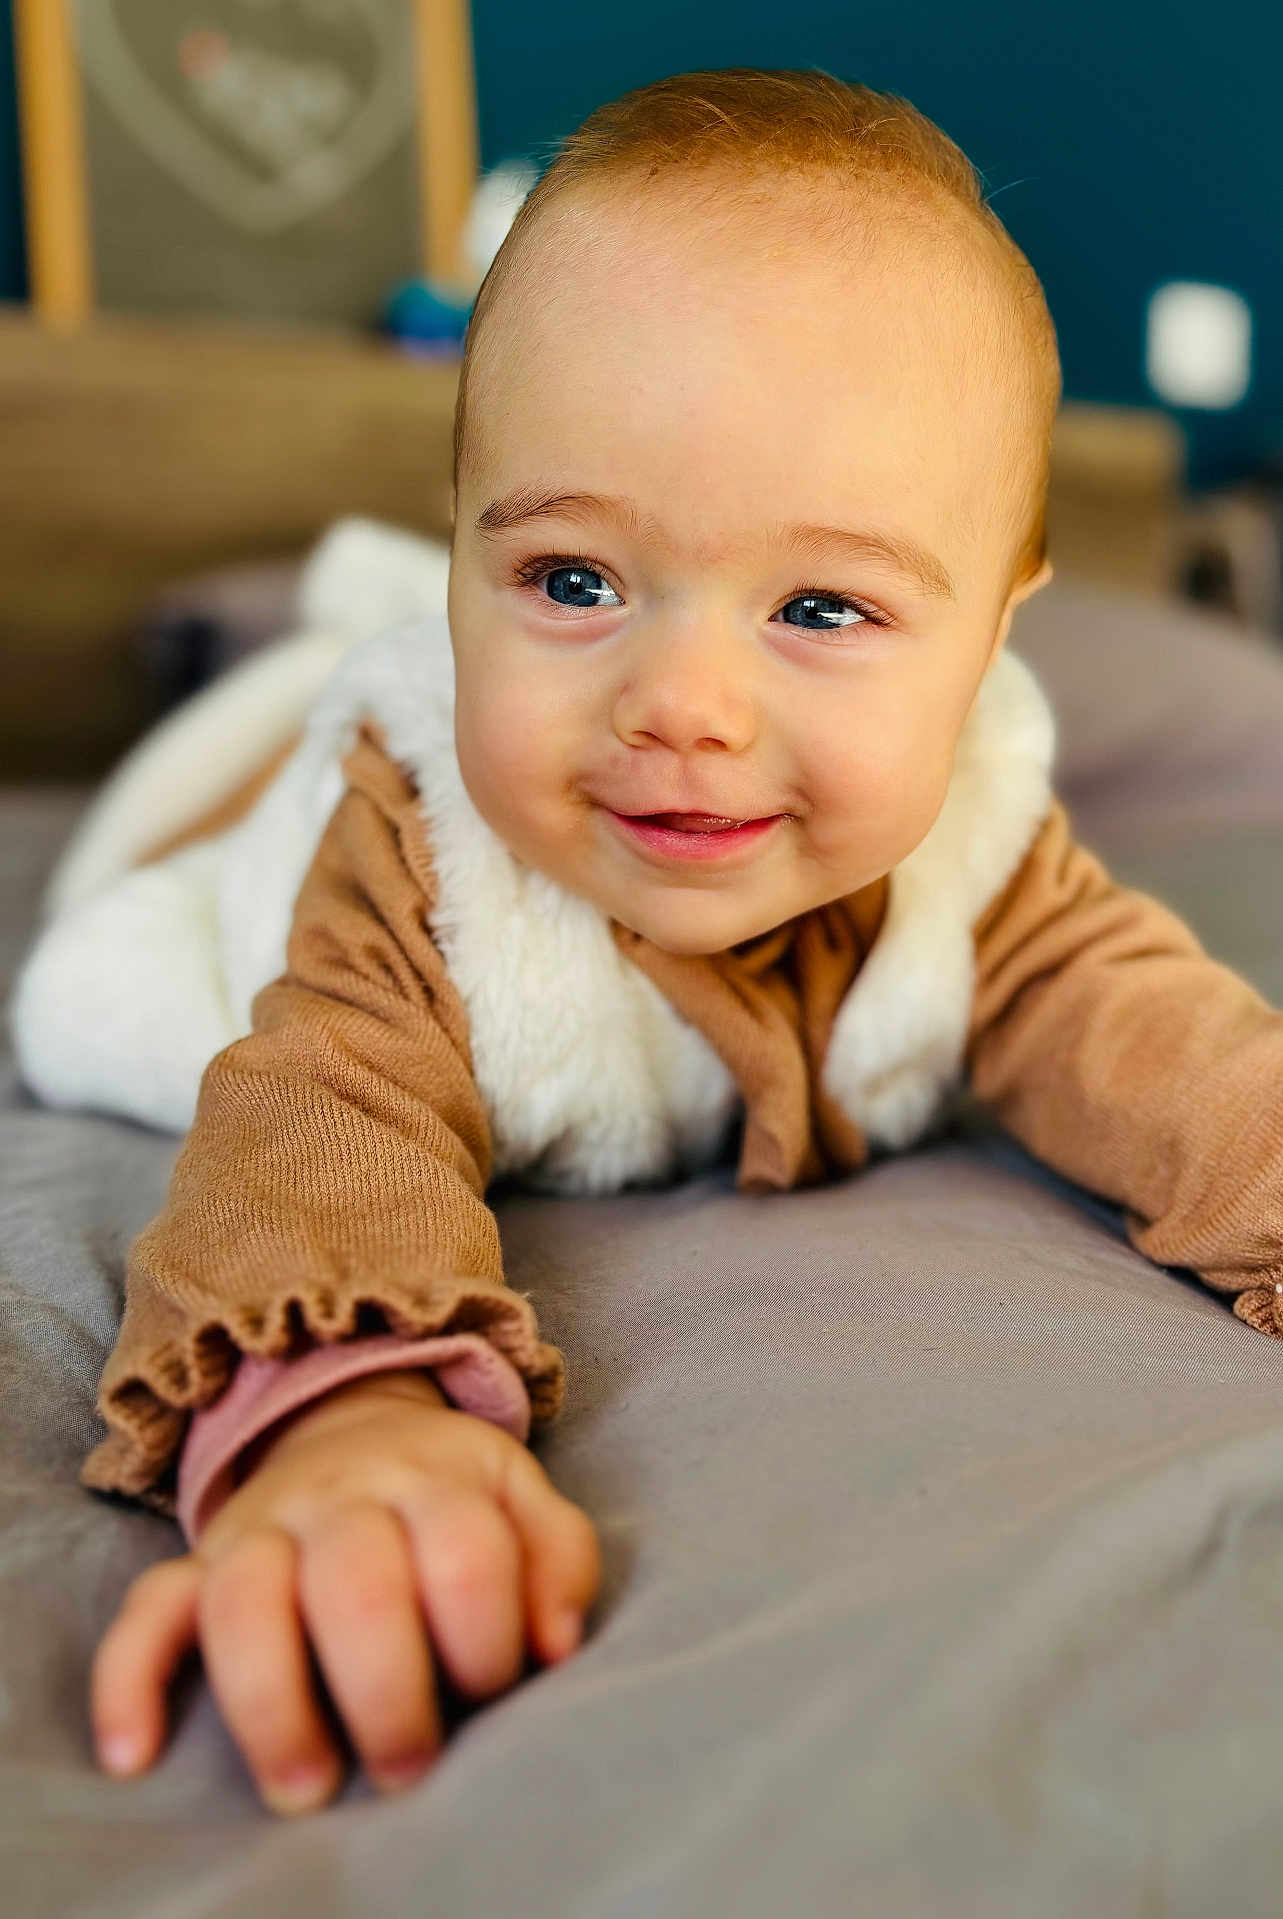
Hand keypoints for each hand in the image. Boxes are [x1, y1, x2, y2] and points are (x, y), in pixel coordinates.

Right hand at [89, 1369, 600, 1816]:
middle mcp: (340, 1494)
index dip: (486, 1640)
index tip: (491, 1693)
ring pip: (243, 1601)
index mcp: (433, 1477)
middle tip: (409, 1767)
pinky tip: (134, 1754)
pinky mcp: (199, 1562)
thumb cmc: (452, 1498)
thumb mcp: (522, 1500)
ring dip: (272, 1704)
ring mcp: (261, 1525)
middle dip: (387, 1694)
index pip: (463, 1555)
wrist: (353, 1426)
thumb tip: (556, 1645)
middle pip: (355, 1585)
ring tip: (306, 1788)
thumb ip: (558, 1560)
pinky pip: (148, 1610)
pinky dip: (129, 1679)